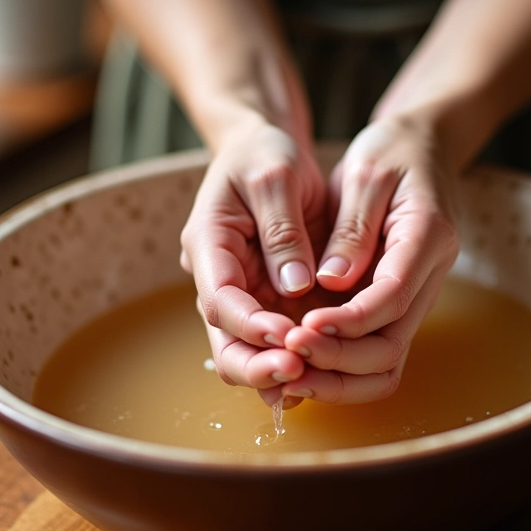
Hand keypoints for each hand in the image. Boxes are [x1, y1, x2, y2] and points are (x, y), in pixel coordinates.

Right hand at [180, 123, 327, 406]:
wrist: (266, 148)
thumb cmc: (265, 154)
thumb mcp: (275, 177)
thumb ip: (282, 230)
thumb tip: (296, 287)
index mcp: (210, 243)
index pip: (220, 299)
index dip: (250, 325)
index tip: (287, 336)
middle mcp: (221, 275)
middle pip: (226, 339)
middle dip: (257, 363)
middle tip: (298, 373)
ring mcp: (245, 290)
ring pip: (248, 348)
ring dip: (276, 369)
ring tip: (314, 381)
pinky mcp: (269, 296)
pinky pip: (275, 338)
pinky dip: (294, 358)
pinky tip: (321, 372)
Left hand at [282, 116, 459, 402]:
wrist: (423, 145)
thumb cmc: (392, 151)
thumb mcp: (365, 174)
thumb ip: (352, 229)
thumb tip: (331, 282)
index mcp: (427, 235)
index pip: (393, 296)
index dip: (349, 321)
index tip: (302, 328)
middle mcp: (430, 273)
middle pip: (393, 345)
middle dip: (340, 361)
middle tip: (289, 355)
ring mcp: (417, 290)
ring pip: (388, 358)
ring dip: (341, 375)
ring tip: (291, 371)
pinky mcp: (399, 297)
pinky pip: (376, 343)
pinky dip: (343, 362)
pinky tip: (304, 359)